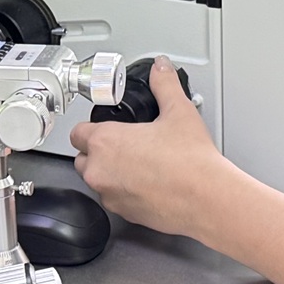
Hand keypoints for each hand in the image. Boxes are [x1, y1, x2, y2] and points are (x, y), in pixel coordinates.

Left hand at [69, 57, 229, 238]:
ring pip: (98, 180)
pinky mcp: (123, 214)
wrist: (205, 198)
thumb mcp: (179, 111)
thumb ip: (165, 84)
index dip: (91, 127)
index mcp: (106, 141)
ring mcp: (109, 195)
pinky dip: (125, 191)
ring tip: (141, 164)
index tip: (106, 127)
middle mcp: (100, 170)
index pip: (77, 133)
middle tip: (127, 145)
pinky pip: (114, 199)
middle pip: (83, 158)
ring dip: (110, 172)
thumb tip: (161, 69)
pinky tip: (149, 183)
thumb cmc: (190, 160)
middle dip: (99, 151)